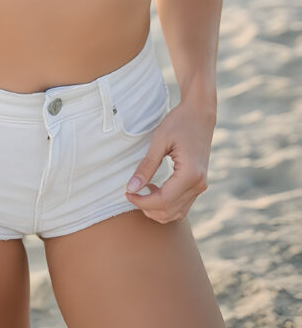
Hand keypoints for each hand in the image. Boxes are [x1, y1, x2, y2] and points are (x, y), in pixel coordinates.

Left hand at [124, 99, 215, 223]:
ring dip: (157, 209)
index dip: (142, 201)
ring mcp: (200, 186)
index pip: (163, 201)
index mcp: (190, 174)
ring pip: (177, 213)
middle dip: (147, 207)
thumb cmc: (179, 122)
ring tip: (142, 191)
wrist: (200, 114)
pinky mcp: (199, 184)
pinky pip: (182, 205)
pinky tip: (154, 188)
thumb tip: (132, 187)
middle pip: (170, 211)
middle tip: (131, 192)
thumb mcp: (159, 140)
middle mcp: (198, 184)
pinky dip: (166, 204)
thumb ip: (146, 166)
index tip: (127, 193)